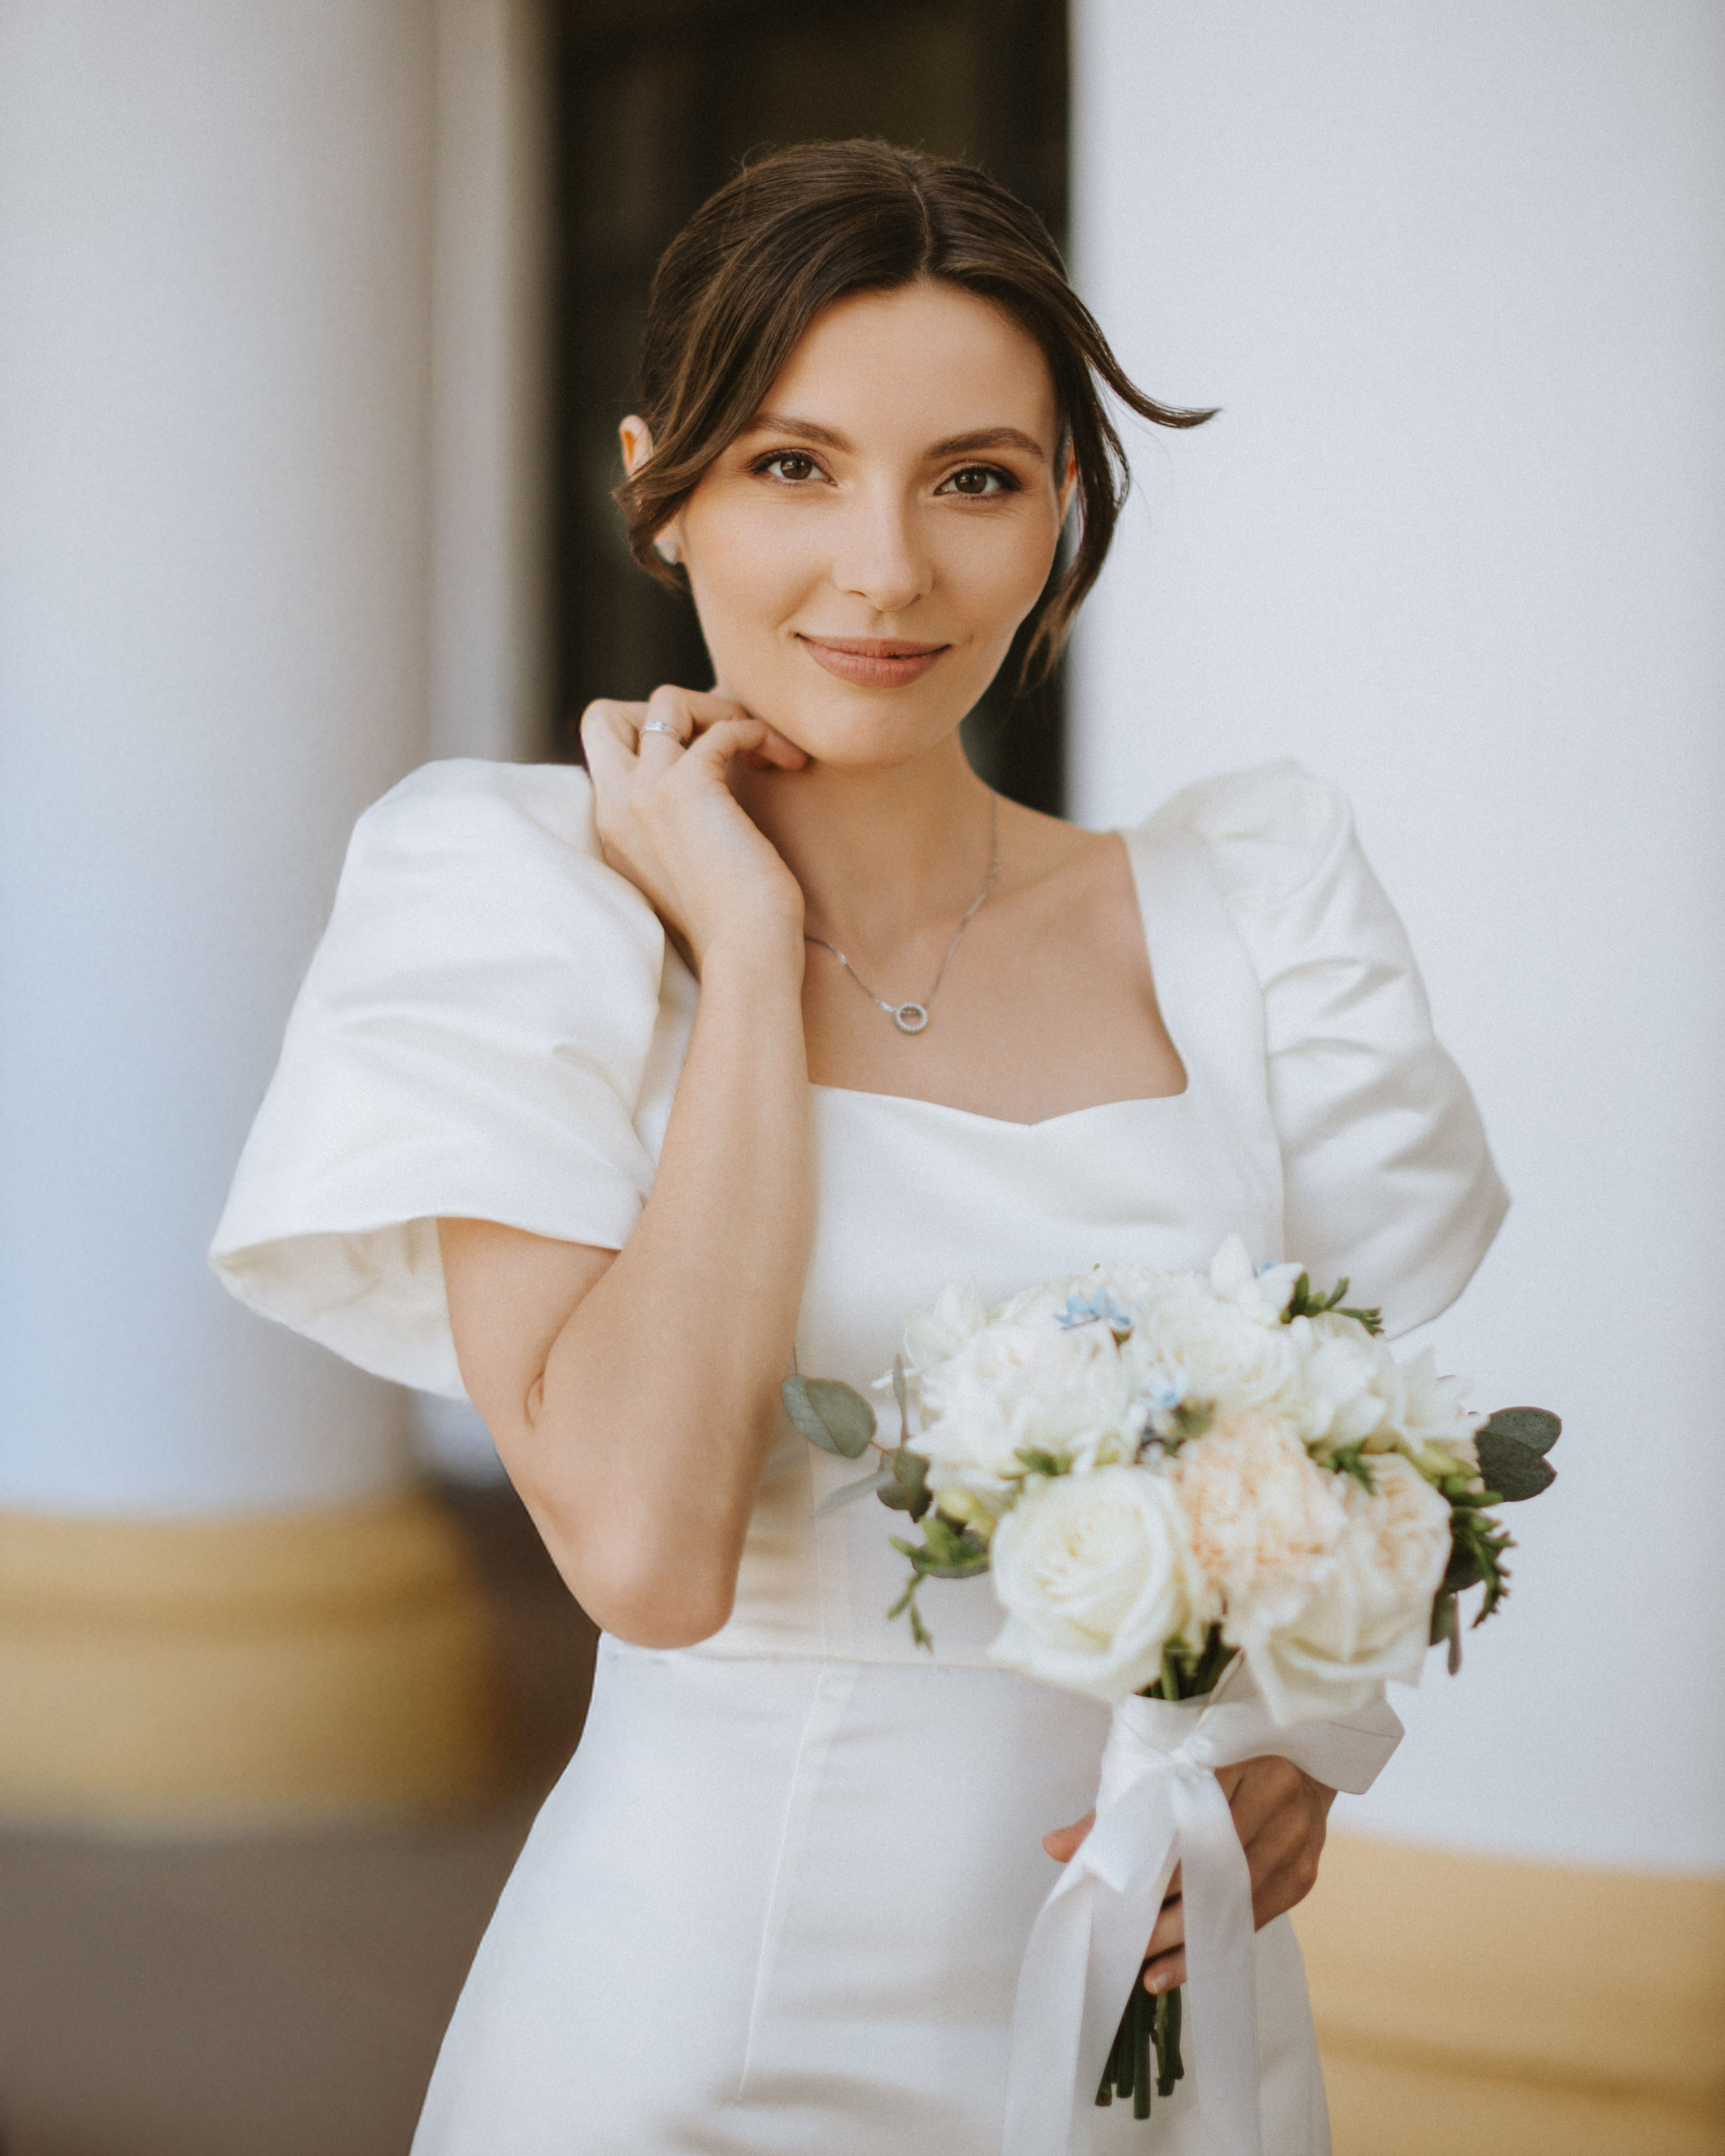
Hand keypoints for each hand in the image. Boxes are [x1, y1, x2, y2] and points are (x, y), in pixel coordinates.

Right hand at [580, 685, 808, 967]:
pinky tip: (783, 760)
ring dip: (721, 710)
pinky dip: (757, 731)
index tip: (702, 755)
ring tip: (759, 743)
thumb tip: (710, 775)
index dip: (650, 735)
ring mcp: (645, 792)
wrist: (744, 954)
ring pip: (666, 701)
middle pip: (603, 714)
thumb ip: (675, 823)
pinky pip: (721, 727)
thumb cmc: (732, 921)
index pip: (604, 748)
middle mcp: (615, 805)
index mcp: (611, 827)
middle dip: (665, 710)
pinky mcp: (685, 787)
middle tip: (717, 735)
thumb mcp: (685, 863)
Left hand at [1041, 1756, 1335, 1994]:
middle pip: (1214, 1863)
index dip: (1154, 1858)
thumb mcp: (1167, 1760)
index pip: (1190, 1812)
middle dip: (1166, 1909)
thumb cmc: (1218, 1753)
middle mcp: (1276, 1795)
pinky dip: (1213, 1945)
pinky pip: (1256, 1917)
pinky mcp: (1303, 1872)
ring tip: (1143, 1967)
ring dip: (1188, 1938)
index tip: (1115, 1895)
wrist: (1301, 1753)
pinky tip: (1176, 1968)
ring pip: (1236, 1898)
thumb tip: (1054, 1847)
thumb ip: (1115, 1804)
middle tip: (1122, 1941)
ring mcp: (1296, 1837)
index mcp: (1239, 1752)